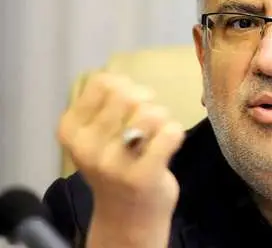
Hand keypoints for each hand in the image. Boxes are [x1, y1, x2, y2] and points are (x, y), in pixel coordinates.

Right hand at [58, 73, 184, 247]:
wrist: (127, 217)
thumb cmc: (116, 166)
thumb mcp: (96, 135)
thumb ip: (105, 105)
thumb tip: (124, 80)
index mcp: (71, 130)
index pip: (103, 83)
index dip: (125, 85)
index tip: (131, 104)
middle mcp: (86, 146)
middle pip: (129, 95)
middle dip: (147, 101)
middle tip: (149, 120)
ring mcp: (113, 163)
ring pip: (152, 112)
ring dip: (163, 119)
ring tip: (157, 136)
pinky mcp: (143, 175)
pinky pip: (170, 132)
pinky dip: (176, 133)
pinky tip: (168, 145)